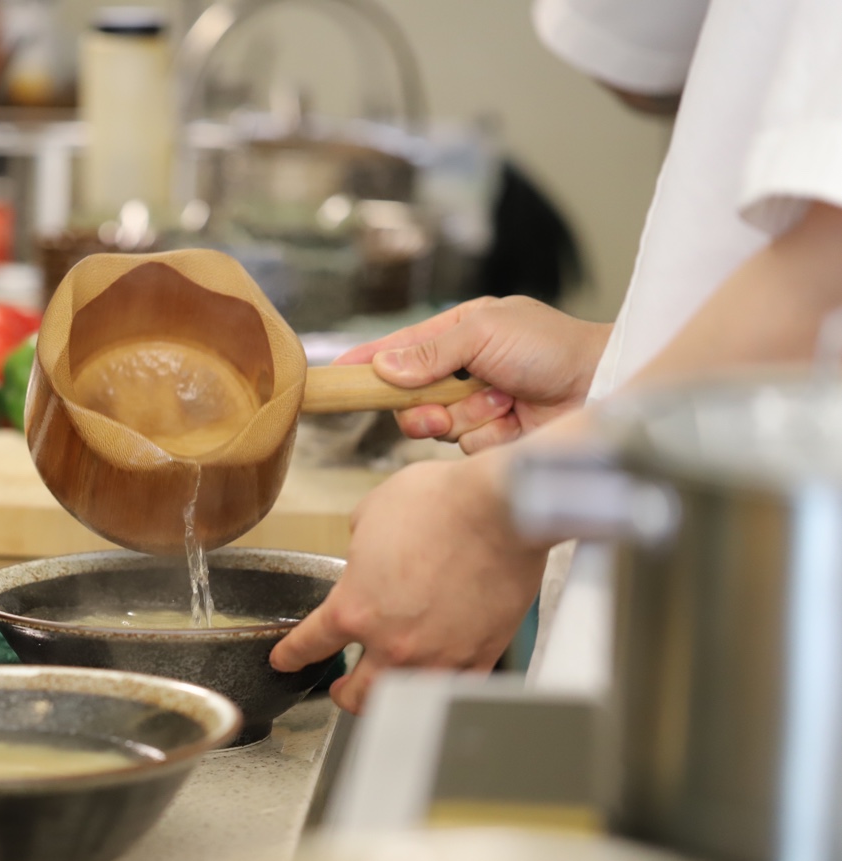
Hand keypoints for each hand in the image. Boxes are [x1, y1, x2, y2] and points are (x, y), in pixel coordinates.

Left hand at [269, 452, 548, 713]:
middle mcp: (392, 642)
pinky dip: (439, 690)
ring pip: (402, 701)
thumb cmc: (441, 502)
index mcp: (354, 607)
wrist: (502, 507)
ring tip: (385, 693)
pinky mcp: (480, 655)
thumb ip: (360, 548)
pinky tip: (435, 684)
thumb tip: (367, 554)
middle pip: (354, 693)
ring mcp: (438, 656)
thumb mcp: (371, 514)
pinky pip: (453, 690)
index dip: (291, 655)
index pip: (310, 644)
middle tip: (341, 687)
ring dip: (387, 700)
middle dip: (342, 692)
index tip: (285, 660)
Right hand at [337, 296, 611, 453]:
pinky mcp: (495, 440)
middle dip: (422, 405)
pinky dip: (486, 437)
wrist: (604, 387)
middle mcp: (466, 372)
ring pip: (436, 427)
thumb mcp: (484, 332)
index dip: (368, 362)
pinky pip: (465, 448)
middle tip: (442, 406)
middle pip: (410, 398)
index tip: (337, 373)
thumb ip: (430, 351)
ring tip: (500, 404)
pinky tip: (513, 422)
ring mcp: (480, 407)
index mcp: (461, 335)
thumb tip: (384, 366)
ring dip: (463, 418)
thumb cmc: (554, 347)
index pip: (401, 350)